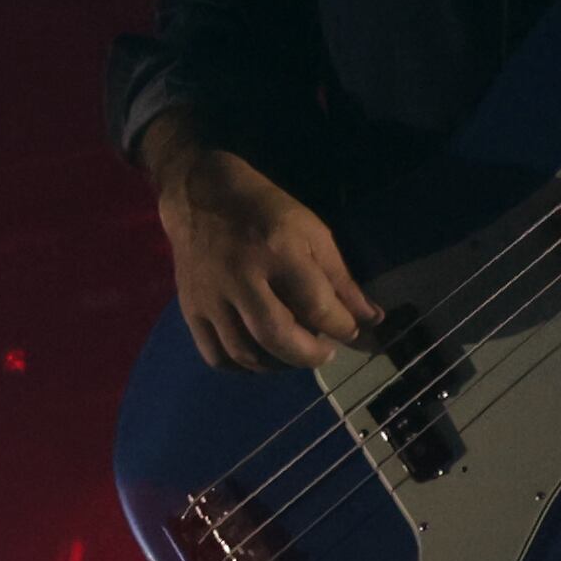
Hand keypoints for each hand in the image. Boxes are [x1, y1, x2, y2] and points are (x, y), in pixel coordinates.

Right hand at [155, 142, 375, 372]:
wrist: (200, 194)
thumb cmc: (265, 210)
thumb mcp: (312, 233)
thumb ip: (341, 280)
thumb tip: (370, 320)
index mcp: (278, 251)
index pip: (317, 306)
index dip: (343, 327)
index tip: (351, 330)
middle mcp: (241, 277)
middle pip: (277, 336)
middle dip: (310, 355)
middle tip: (325, 352)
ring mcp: (211, 296)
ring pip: (245, 352)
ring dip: (278, 364)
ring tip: (295, 352)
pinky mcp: (190, 308)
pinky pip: (215, 355)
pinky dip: (241, 366)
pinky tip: (259, 356)